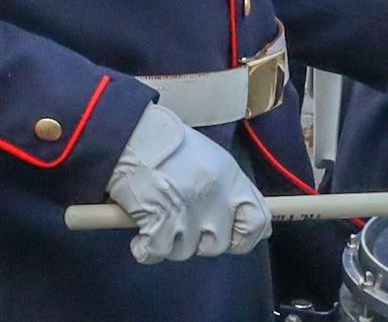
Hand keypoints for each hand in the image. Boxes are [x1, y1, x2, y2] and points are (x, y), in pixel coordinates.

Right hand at [105, 103, 267, 263]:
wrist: (130, 134)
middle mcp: (214, 199)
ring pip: (185, 252)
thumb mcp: (211, 158)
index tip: (233, 239)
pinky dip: (145, 248)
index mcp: (230, 180)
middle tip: (183, 224)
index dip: (246, 237)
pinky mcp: (158, 222)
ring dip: (170, 241)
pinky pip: (156, 252)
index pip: (257, 222)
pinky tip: (139, 233)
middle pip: (219, 245)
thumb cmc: (167, 143)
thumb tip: (248, 221)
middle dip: (200, 242)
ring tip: (157, 217)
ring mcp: (187, 213)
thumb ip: (230, 189)